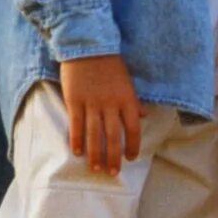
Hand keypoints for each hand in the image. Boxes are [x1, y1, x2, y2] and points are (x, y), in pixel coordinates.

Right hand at [58, 54, 140, 172]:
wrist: (88, 45)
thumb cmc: (110, 63)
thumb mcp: (127, 81)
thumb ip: (133, 101)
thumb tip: (143, 116)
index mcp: (127, 99)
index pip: (133, 128)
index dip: (132, 145)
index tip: (131, 158)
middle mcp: (111, 104)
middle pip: (114, 136)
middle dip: (114, 157)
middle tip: (113, 172)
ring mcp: (92, 103)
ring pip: (95, 135)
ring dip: (95, 154)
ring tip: (95, 168)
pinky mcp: (74, 100)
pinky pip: (76, 125)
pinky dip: (76, 140)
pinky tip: (76, 152)